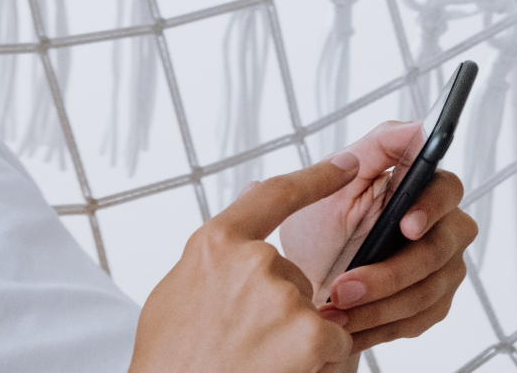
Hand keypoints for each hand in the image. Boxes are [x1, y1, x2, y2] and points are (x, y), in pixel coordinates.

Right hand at [129, 154, 363, 372]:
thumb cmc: (170, 358)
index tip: (346, 165)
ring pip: (310, 310)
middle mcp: (252, 259)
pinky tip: (279, 371)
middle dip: (280, 305)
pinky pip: (332, 341)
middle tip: (241, 341)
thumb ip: (221, 243)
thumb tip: (252, 190)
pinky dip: (315, 361)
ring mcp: (283, 295)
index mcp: (215, 242)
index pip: (276, 194)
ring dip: (293, 336)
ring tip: (252, 360)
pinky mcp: (310, 333)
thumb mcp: (178, 289)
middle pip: (292, 273)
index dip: (317, 178)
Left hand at [280, 121, 477, 353]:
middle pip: (442, 247)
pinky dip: (382, 326)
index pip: (445, 187)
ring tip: (335, 311)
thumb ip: (373, 151)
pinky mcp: (434, 301)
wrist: (305, 285)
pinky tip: (350, 328)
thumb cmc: (320, 228)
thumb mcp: (334, 183)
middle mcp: (440, 224)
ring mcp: (442, 265)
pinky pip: (421, 318)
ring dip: (380, 305)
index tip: (404, 225)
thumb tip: (415, 126)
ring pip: (431, 289)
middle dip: (391, 272)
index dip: (431, 206)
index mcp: (417, 187)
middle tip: (344, 287)